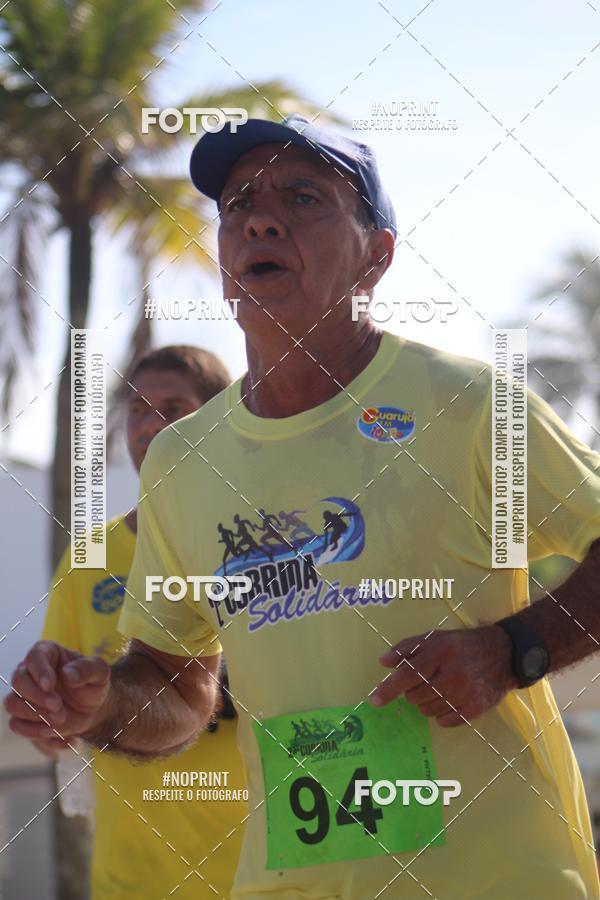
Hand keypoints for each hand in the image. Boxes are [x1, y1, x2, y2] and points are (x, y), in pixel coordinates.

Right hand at [4, 640, 110, 744]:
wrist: (93, 710)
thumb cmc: (94, 684)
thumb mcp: (100, 673)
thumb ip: (87, 669)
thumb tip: (67, 674)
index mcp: (48, 653)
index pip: (34, 657)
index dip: (39, 671)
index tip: (49, 685)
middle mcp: (31, 672)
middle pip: (19, 681)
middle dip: (38, 698)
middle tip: (59, 708)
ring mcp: (24, 695)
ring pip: (13, 704)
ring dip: (36, 716)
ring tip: (61, 721)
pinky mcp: (23, 717)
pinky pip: (18, 726)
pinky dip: (37, 733)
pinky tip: (63, 737)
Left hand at [371, 626, 515, 726]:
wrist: (503, 653)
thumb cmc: (461, 645)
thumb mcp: (435, 638)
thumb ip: (407, 648)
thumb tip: (383, 663)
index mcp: (440, 652)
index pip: (408, 674)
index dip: (389, 688)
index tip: (374, 700)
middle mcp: (453, 674)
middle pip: (415, 696)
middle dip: (413, 690)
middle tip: (427, 679)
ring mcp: (465, 694)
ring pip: (427, 710)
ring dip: (426, 702)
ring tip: (440, 687)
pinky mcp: (476, 709)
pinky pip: (444, 721)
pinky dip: (441, 714)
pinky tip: (449, 699)